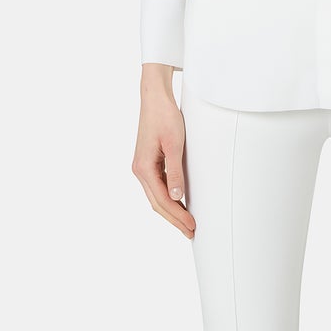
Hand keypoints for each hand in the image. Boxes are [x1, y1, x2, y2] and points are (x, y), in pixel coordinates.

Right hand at [133, 65, 195, 236]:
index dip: (178, 216)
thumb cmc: (165, 116)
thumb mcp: (175, 144)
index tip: (191, 226)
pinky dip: (168, 199)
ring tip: (187, 223)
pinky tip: (179, 204)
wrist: (155, 98)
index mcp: (143, 168)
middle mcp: (139, 170)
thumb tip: (177, 197)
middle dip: (174, 219)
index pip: (162, 200)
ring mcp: (142, 167)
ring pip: (156, 197)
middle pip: (157, 203)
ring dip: (171, 211)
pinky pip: (157, 187)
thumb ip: (175, 172)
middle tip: (191, 232)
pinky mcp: (147, 162)